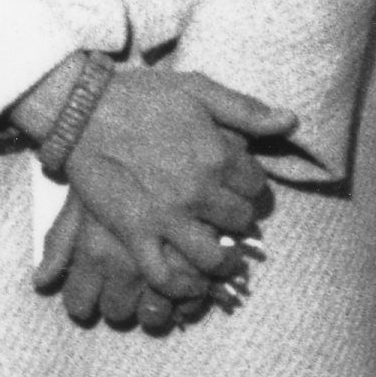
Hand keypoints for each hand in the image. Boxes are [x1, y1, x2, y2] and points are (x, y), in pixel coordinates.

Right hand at [31, 65, 282, 328]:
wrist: (84, 109)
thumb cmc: (142, 95)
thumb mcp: (199, 89)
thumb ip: (246, 109)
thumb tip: (291, 121)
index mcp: (218, 154)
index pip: (256, 184)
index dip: (250, 185)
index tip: (238, 185)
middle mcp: (199, 190)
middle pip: (239, 220)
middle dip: (237, 219)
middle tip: (227, 217)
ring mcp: (167, 216)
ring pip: (211, 256)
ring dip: (221, 262)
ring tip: (222, 259)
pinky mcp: (135, 233)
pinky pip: (165, 275)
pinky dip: (182, 286)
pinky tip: (190, 282)